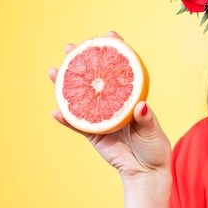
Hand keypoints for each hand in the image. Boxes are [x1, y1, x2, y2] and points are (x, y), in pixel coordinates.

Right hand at [48, 32, 171, 178]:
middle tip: (70, 48)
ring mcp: (102, 118)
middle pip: (96, 79)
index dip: (116, 51)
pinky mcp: (94, 136)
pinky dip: (67, 118)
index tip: (109, 34)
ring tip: (54, 71)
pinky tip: (56, 110)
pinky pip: (78, 125)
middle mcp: (114, 104)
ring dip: (66, 85)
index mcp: (131, 98)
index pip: (123, 70)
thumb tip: (141, 106)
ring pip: (81, 98)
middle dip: (82, 62)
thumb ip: (146, 119)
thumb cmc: (154, 148)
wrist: (147, 172)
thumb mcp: (152, 132)